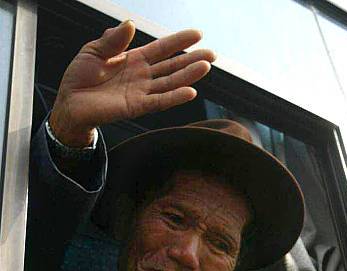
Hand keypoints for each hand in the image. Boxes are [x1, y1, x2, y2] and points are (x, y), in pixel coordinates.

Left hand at [49, 20, 215, 146]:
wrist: (70, 102)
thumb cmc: (80, 76)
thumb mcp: (94, 50)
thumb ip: (113, 40)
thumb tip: (130, 24)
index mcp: (133, 59)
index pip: (161, 49)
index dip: (178, 41)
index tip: (197, 34)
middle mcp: (141, 76)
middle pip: (172, 66)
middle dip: (192, 60)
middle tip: (212, 55)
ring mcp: (140, 92)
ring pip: (169, 83)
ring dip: (188, 76)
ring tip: (205, 67)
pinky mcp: (135, 107)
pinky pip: (158, 102)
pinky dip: (174, 97)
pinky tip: (190, 92)